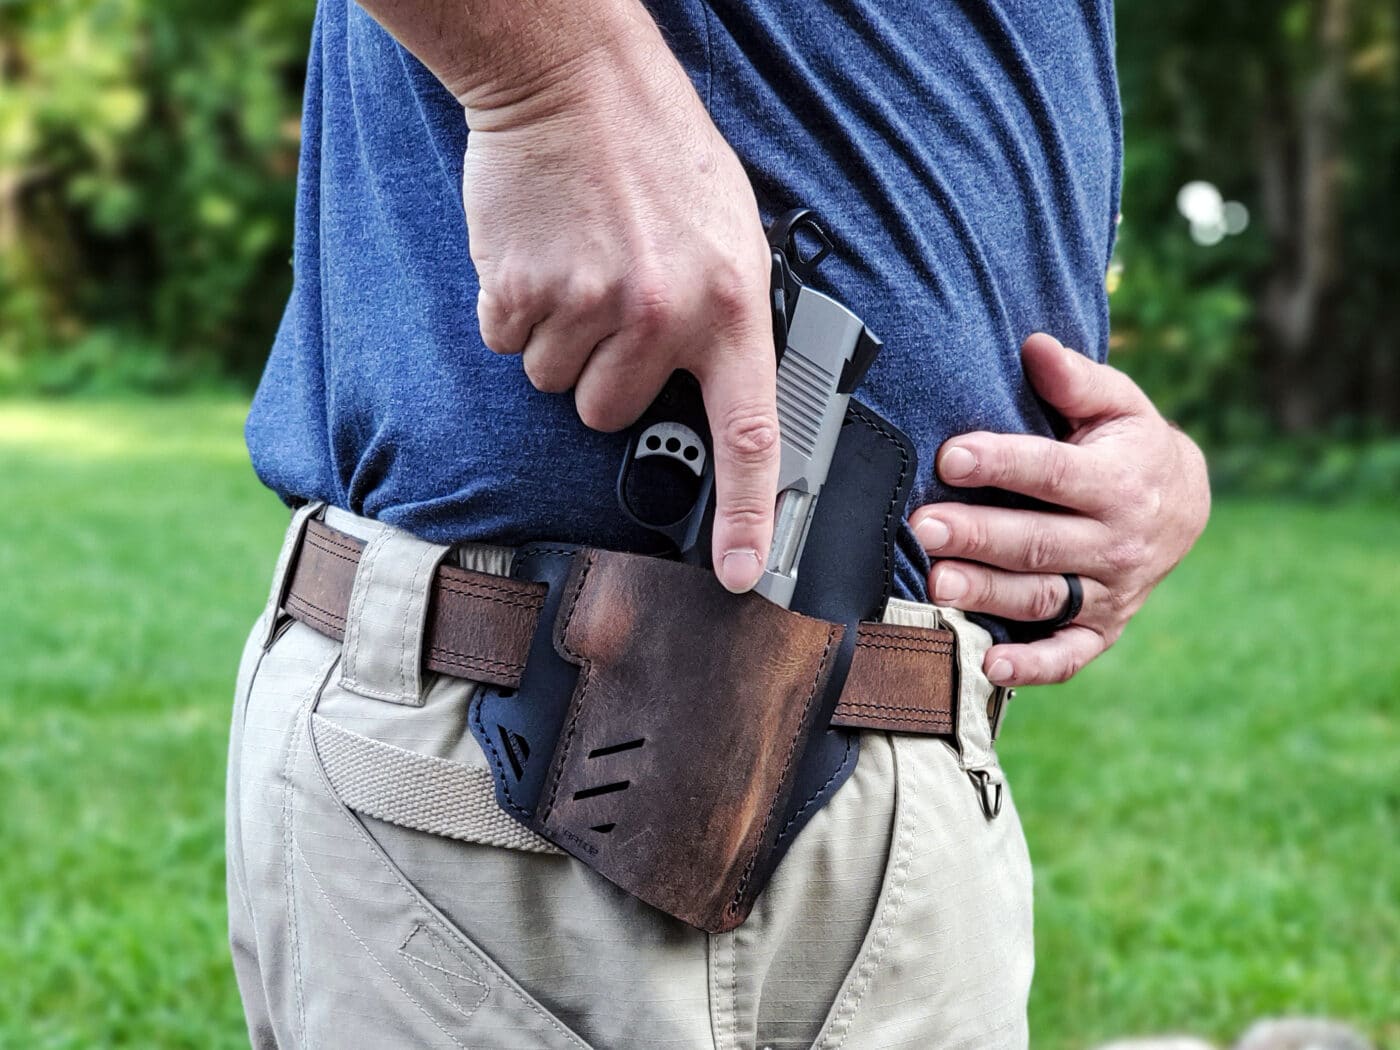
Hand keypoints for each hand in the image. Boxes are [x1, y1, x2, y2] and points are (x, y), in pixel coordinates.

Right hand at [461, 11, 777, 593]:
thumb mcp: (728, 233)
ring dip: (560, 339)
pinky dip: (514, 311)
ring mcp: (585, 306)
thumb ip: (724, 320)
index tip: (745, 571)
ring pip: (556, 384)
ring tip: (580, 264)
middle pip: (611, 413)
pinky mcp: (518, 292)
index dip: (750, 516)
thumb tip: (717, 397)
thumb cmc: (657, 151)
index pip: (749, 434)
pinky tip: (541, 254)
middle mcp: (658, 315)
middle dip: (606, 373)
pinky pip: (507, 343)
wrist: (572, 78)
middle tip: (614, 302)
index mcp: (727, 303)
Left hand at [909, 333, 1210, 685]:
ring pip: (1041, 597)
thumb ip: (1076, 380)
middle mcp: (1115, 542)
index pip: (1052, 473)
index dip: (1002, 463)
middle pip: (1038, 541)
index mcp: (1117, 482)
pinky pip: (1068, 657)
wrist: (1183, 506)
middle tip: (923, 527)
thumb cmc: (1129, 446)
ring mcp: (1109, 592)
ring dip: (987, 595)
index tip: (951, 456)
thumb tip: (1035, 346)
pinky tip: (988, 665)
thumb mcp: (1118, 404)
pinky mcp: (1101, 629)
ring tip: (936, 585)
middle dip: (977, 535)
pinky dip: (1031, 668)